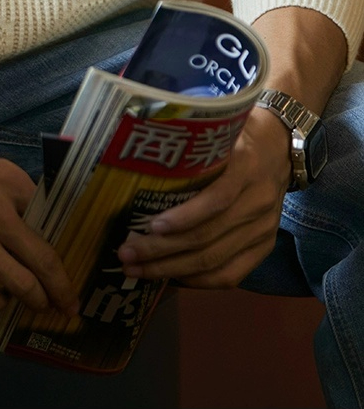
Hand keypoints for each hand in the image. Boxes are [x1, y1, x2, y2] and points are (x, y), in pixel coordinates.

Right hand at [0, 129, 80, 316]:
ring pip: (18, 286)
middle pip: (43, 263)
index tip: (75, 273)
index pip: (52, 225)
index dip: (67, 254)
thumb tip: (44, 224)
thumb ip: (19, 193)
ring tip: (36, 305)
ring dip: (34, 301)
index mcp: (9, 186)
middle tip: (68, 305)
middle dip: (61, 291)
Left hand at [116, 108, 292, 288]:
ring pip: (215, 260)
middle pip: (208, 237)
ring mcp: (264, 228)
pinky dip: (199, 281)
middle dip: (162, 250)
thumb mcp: (221, 127)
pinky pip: (231, 274)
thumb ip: (192, 142)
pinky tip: (171, 279)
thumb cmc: (238, 133)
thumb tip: (140, 156)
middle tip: (126, 254)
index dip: (184, 217)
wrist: (281, 145)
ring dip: (172, 270)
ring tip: (137, 270)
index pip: (217, 199)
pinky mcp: (265, 246)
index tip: (150, 225)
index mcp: (247, 166)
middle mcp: (259, 200)